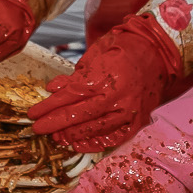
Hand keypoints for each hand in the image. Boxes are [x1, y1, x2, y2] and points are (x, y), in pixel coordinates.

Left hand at [28, 16, 183, 151]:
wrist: (159, 53)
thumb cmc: (125, 49)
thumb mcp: (95, 54)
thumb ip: (74, 75)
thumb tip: (53, 89)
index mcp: (104, 77)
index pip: (69, 96)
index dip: (49, 107)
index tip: (34, 113)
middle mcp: (117, 97)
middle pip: (78, 116)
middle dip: (54, 123)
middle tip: (38, 128)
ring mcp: (128, 112)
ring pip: (94, 129)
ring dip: (71, 135)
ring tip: (56, 137)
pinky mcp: (137, 121)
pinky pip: (114, 138)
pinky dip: (95, 143)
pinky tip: (79, 144)